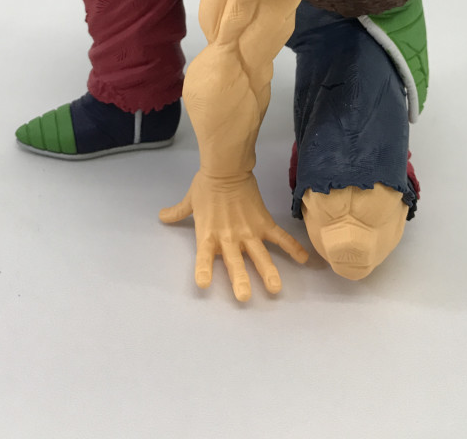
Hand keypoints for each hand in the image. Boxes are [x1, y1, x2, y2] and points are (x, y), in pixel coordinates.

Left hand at [159, 171, 308, 300]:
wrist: (227, 167)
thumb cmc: (206, 184)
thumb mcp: (190, 200)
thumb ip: (177, 212)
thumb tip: (161, 216)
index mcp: (208, 234)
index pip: (203, 257)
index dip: (203, 270)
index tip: (203, 285)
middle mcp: (229, 237)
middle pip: (235, 262)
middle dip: (240, 280)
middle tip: (243, 298)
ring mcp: (248, 231)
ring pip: (259, 255)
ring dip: (267, 272)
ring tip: (275, 288)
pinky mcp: (263, 223)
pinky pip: (280, 238)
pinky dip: (293, 248)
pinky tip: (305, 259)